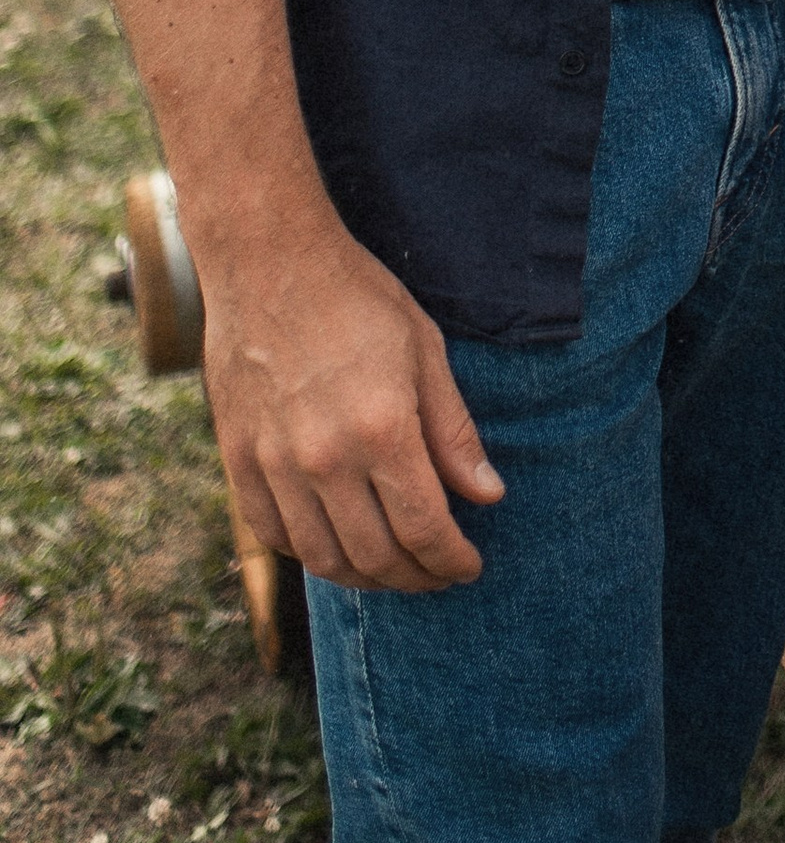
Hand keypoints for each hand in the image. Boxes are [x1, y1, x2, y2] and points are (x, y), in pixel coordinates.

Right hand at [203, 213, 502, 592]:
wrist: (269, 264)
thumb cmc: (358, 298)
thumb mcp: (425, 351)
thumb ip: (454, 432)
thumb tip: (488, 496)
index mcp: (381, 429)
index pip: (424, 530)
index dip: (451, 561)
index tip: (468, 567)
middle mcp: (325, 459)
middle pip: (375, 557)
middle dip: (416, 578)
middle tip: (438, 573)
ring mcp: (274, 465)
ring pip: (323, 558)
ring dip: (366, 578)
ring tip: (395, 568)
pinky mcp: (238, 462)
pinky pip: (275, 536)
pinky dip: (311, 554)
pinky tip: (338, 544)